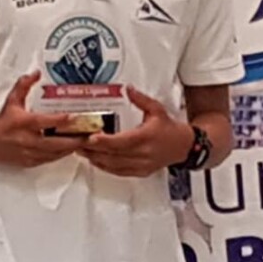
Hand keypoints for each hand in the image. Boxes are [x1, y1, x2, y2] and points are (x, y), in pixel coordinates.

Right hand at [0, 72, 81, 168]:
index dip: (61, 120)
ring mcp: (30, 153)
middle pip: (56, 143)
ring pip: (56, 153)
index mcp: (24, 123)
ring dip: (72, 148)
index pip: (45, 121)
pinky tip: (71, 149)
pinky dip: (62, 155)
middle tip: (91, 135)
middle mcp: (28, 139)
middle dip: (75, 140)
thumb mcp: (13, 101)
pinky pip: (50, 160)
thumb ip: (24, 85)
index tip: (75, 116)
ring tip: (86, 142)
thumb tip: (36, 73)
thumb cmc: (2, 121)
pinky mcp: (31, 162)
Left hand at [80, 88, 194, 177]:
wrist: (184, 147)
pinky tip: (95, 160)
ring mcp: (141, 165)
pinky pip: (119, 172)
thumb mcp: (156, 109)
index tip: (90, 138)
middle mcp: (143, 153)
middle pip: (113, 155)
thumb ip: (140, 99)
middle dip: (93, 150)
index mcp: (146, 137)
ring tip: (82, 151)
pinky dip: (105, 167)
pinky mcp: (140, 172)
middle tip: (78, 143)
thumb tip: (128, 89)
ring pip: (114, 165)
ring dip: (96, 159)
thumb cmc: (169, 129)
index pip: (121, 141)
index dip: (104, 141)